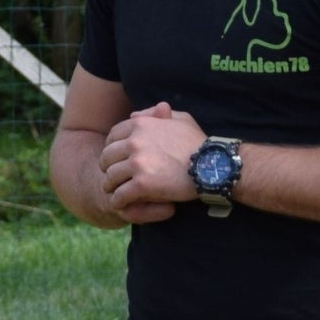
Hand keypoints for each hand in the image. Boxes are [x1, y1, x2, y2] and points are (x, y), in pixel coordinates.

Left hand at [101, 102, 204, 218]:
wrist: (213, 165)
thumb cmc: (199, 143)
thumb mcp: (180, 119)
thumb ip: (155, 115)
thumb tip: (134, 115)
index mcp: (141, 125)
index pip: (113, 137)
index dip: (111, 150)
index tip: (116, 160)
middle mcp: (135, 141)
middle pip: (107, 157)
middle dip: (108, 168)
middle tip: (114, 178)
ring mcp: (138, 163)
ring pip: (110, 177)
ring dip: (112, 186)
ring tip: (117, 192)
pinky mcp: (142, 184)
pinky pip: (120, 195)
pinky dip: (118, 201)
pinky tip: (123, 203)